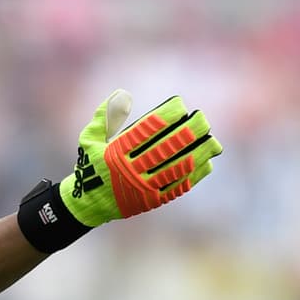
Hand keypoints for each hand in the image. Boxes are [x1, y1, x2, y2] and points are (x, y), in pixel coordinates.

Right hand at [17, 90, 221, 251]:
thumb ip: (104, 116)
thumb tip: (122, 94)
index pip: (146, 130)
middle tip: (203, 119)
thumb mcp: (89, 140)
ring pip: (176, 167)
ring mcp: (142, 186)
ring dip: (197, 154)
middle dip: (187, 132)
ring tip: (213, 141)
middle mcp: (131, 170)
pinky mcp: (151, 200)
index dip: (166, 116)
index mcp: (116, 153)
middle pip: (166, 147)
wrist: (86, 206)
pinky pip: (176, 186)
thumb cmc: (88, 168)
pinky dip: (193, 175)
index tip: (181, 105)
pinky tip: (206, 163)